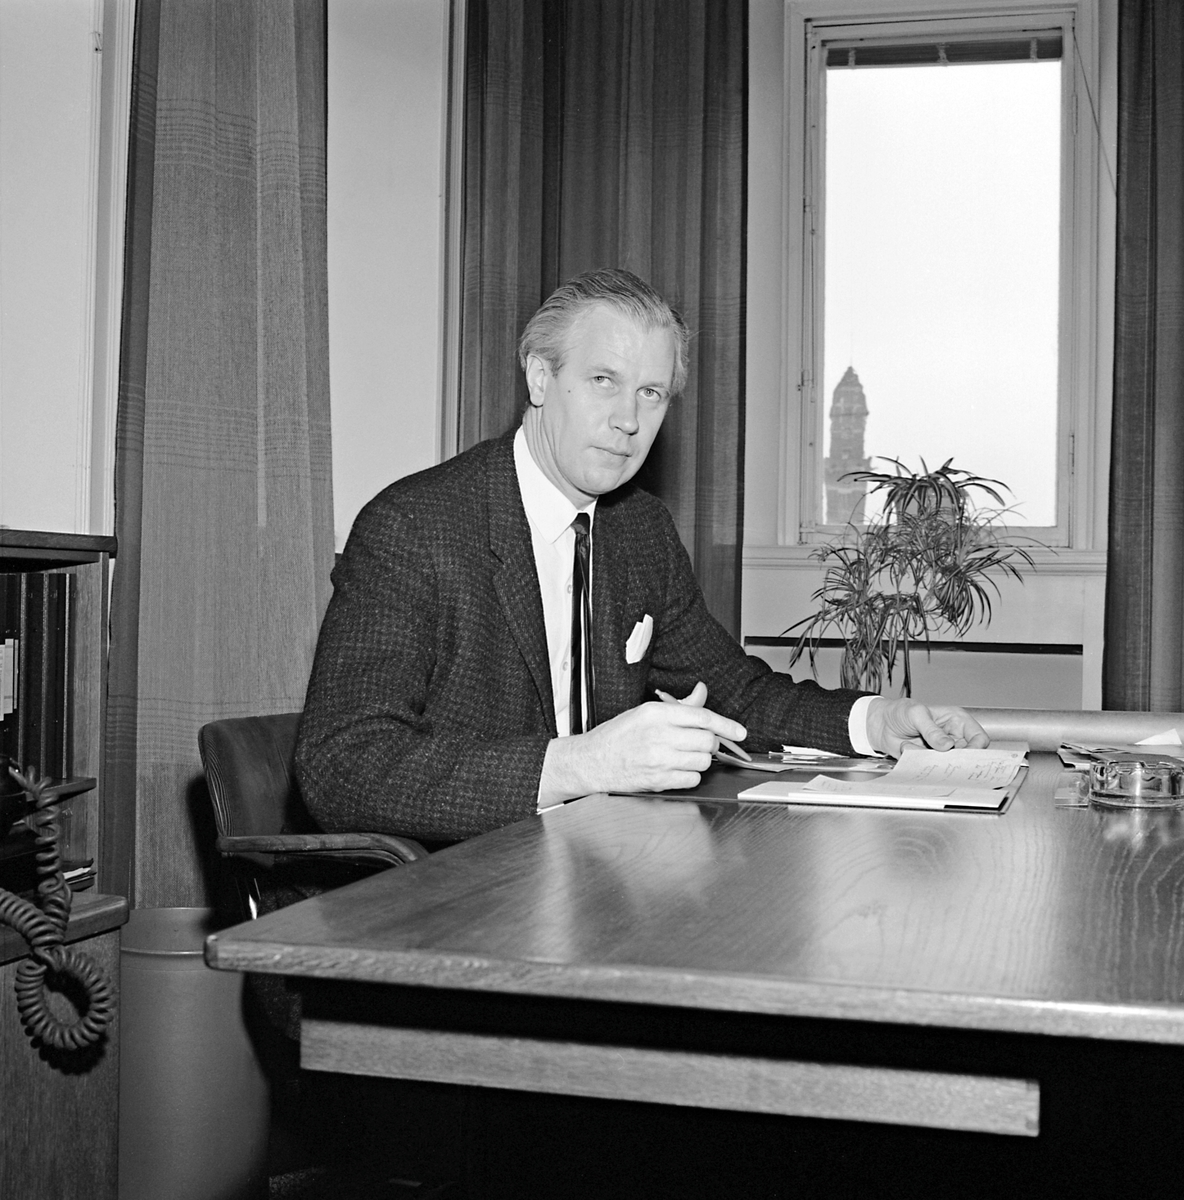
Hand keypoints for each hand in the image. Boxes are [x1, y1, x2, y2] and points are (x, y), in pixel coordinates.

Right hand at [540, 681, 746, 802]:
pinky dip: (690, 776)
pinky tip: (676, 769)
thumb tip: (702, 692)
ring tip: (683, 756)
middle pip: (706, 740)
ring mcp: (658, 760)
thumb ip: (679, 706)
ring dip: (700, 760)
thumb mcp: (645, 712)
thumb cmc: (617, 736)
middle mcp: (658, 735)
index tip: (740, 732)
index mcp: (656, 713)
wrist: (592, 761)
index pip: (702, 716)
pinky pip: (691, 779)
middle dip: (709, 743)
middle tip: (699, 743)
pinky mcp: (658, 780)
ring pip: (702, 762)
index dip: (726, 725)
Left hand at [865, 698, 988, 757]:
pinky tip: (908, 747)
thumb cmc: (900, 712)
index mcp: (956, 721)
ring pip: (949, 764)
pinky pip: (932, 768)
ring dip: (933, 759)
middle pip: (968, 755)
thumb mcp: (916, 714)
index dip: (977, 748)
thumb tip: (947, 745)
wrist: (880, 724)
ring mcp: (941, 751)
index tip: (965, 755)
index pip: (978, 737)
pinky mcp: (929, 760)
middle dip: (955, 759)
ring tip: (916, 747)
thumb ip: (932, 730)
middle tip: (939, 757)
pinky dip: (919, 761)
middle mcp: (953, 737)